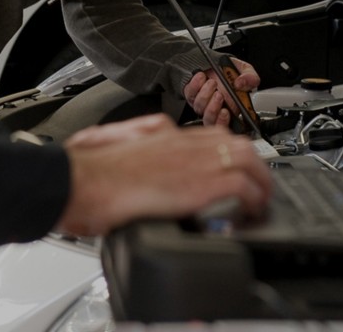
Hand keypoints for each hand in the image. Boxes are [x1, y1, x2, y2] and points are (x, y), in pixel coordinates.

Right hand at [56, 116, 271, 236]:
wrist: (81, 183)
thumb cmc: (88, 172)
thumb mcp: (112, 142)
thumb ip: (135, 138)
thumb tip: (145, 140)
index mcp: (163, 132)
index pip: (209, 134)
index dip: (228, 151)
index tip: (233, 166)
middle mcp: (182, 141)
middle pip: (235, 142)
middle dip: (253, 164)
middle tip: (257, 183)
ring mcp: (193, 161)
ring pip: (246, 159)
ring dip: (259, 180)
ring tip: (261, 199)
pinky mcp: (198, 185)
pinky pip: (241, 186)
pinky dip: (252, 197)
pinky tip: (250, 209)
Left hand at [183, 57, 259, 126]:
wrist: (215, 61)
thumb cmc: (229, 69)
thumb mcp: (244, 69)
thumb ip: (250, 77)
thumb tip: (242, 83)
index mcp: (231, 107)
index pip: (225, 124)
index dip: (223, 122)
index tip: (225, 111)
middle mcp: (216, 107)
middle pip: (209, 121)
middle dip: (213, 109)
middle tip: (219, 94)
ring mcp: (202, 102)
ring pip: (199, 107)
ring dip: (205, 94)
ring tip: (212, 82)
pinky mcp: (191, 94)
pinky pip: (190, 94)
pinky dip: (195, 84)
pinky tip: (201, 77)